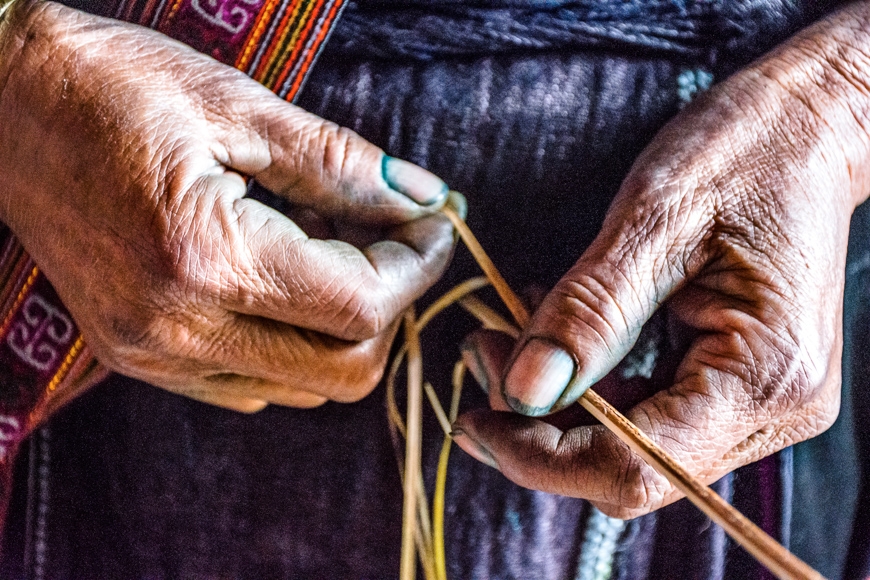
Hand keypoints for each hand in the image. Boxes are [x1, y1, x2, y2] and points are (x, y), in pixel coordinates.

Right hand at [0, 1, 454, 411]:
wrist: (0, 105)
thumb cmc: (112, 86)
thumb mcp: (240, 108)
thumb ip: (344, 165)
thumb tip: (427, 198)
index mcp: (205, 259)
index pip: (360, 306)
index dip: (418, 266)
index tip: (435, 223)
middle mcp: (177, 328)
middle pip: (344, 371)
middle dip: (392, 307)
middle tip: (395, 240)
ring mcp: (155, 354)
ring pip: (303, 388)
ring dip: (345, 327)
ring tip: (333, 248)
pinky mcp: (141, 357)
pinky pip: (252, 384)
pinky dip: (294, 343)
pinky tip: (285, 278)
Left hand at [453, 3, 869, 516]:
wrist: (807, 128)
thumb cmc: (744, 153)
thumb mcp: (654, 219)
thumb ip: (588, 312)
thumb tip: (522, 391)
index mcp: (763, 374)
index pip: (635, 465)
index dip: (540, 456)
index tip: (474, 415)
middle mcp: (771, 409)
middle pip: (628, 467)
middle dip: (540, 424)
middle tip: (486, 351)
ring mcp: (757, 403)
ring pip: (629, 446)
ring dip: (558, 403)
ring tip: (512, 335)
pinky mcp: (736, 386)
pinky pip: (646, 411)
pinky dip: (590, 383)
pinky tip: (557, 334)